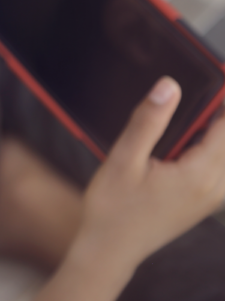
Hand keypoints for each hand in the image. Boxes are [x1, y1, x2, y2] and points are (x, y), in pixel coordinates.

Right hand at [74, 77, 224, 269]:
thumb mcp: (124, 159)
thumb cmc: (113, 208)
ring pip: (224, 154)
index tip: (216, 73)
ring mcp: (211, 197)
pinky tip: (182, 143)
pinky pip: (218, 167)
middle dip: (216, 114)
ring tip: (188, 118)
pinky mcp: (203, 202)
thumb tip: (170, 86)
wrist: (110, 249)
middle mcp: (214, 187)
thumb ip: (148, 121)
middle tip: (198, 92)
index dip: (223, 97)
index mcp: (198, 174)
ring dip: (211, 133)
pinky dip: (208, 149)